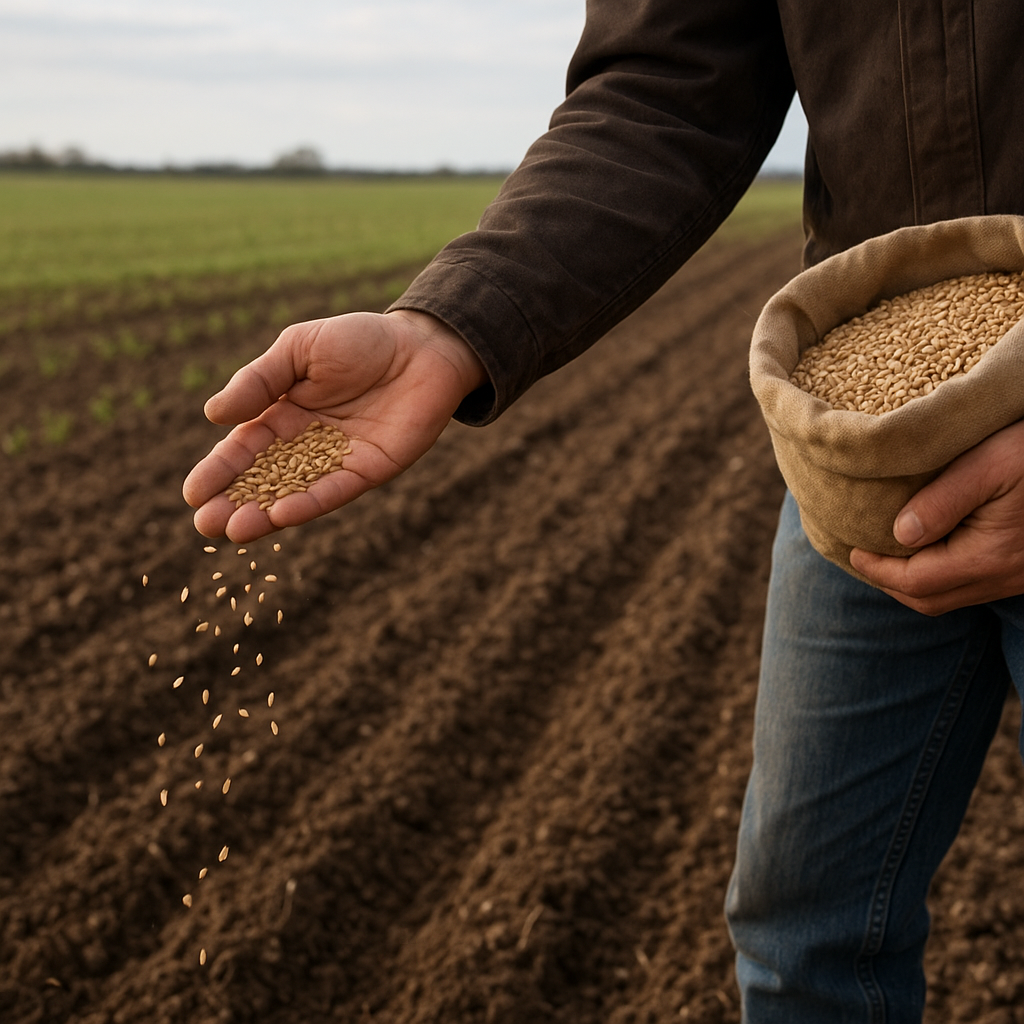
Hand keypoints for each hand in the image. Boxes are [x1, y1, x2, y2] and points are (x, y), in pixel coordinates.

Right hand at [182, 309, 486, 541]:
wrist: (422, 346)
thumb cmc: (360, 340)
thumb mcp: (299, 349)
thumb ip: (259, 381)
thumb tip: (213, 415)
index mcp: (281, 413)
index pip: (242, 449)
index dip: (218, 471)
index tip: (192, 493)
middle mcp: (305, 444)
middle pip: (262, 480)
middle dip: (233, 503)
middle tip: (205, 525)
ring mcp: (336, 461)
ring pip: (293, 493)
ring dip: (264, 514)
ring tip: (234, 530)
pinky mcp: (369, 470)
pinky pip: (334, 491)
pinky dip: (309, 503)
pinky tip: (281, 515)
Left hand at [849, 420, 1023, 613]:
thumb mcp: (992, 462)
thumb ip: (943, 500)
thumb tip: (900, 534)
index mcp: (989, 556)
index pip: (915, 582)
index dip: (876, 570)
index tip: (851, 548)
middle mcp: (1005, 576)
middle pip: (930, 600)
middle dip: (889, 582)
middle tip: (862, 555)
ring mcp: (1020, 577)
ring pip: (953, 597)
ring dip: (915, 582)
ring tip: (886, 554)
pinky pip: (975, 584)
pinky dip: (942, 575)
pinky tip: (929, 548)